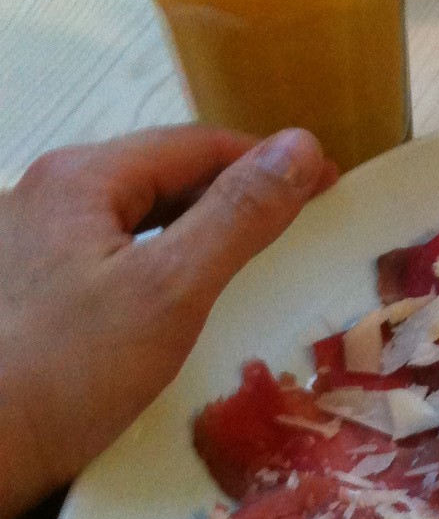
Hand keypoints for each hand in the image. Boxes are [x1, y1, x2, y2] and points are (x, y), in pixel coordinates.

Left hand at [0, 125, 335, 518]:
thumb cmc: (66, 373)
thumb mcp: (171, 289)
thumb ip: (238, 215)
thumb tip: (299, 147)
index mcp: (80, 177)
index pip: (196, 145)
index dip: (269, 161)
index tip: (328, 185)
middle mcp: (47, 194)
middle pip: (162, 174)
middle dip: (235, 189)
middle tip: (299, 219)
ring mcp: (29, 241)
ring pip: (135, 215)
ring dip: (198, 224)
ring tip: (250, 251)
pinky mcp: (25, 288)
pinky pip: (110, 253)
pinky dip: (159, 259)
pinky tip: (178, 293)